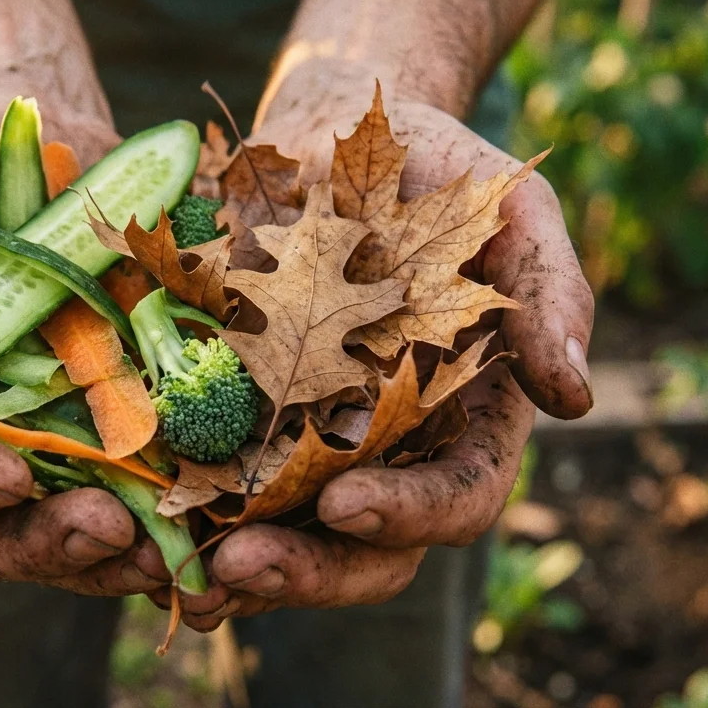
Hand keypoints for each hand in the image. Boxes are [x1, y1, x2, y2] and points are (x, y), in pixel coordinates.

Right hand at [0, 97, 170, 595]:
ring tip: (172, 543)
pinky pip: (153, 481)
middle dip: (47, 543)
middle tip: (103, 528)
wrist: (27, 134)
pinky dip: (183, 502)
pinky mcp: (126, 415)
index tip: (2, 475)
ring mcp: (56, 438)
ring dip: (125, 547)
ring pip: (79, 529)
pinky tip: (221, 503)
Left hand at [160, 83, 591, 624]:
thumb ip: (549, 293)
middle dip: (307, 568)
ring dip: (231, 566)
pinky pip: (205, 480)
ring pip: (280, 534)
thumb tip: (576, 397)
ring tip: (173, 576)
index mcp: (464, 418)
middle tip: (239, 564)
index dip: (410, 513)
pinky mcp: (232, 413)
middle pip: (363, 547)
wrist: (331, 131)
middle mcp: (385, 446)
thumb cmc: (437, 167)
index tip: (345, 503)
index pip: (456, 496)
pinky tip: (130, 519)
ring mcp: (304, 437)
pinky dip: (175, 509)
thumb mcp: (510, 211)